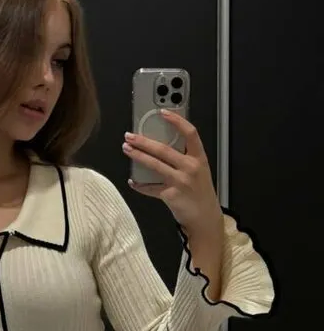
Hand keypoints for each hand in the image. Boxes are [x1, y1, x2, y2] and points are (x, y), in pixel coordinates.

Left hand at [123, 111, 223, 236]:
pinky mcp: (170, 195)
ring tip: (126, 149)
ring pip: (154, 165)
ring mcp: (180, 182)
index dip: (177, 121)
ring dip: (138, 156)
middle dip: (144, 141)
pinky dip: (140, 185)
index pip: (190, 133)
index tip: (162, 112)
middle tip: (130, 136)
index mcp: (199, 158)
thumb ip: (184, 158)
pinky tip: (133, 181)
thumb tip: (159, 145)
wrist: (204, 217)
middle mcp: (190, 168)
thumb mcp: (198, 171)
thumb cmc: (199, 192)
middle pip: (164, 149)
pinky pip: (150, 188)